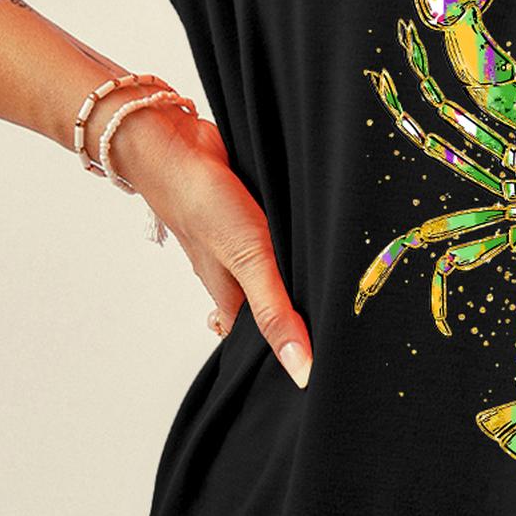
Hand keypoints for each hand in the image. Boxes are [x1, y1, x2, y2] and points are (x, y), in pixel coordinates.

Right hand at [108, 101, 312, 387]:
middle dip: (301, 319)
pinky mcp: (251, 212)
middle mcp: (237, 274)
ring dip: (299, 277)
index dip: (293, 355)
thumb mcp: (248, 262)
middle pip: (273, 306)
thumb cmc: (202, 205)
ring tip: (340, 292)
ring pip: (275, 271)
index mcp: (233, 298)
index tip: (328, 373)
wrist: (172, 142)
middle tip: (343, 334)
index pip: (265, 340)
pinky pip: (275, 237)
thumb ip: (275, 313)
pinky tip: (316, 241)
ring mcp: (242, 243)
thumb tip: (301, 371)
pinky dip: (293, 242)